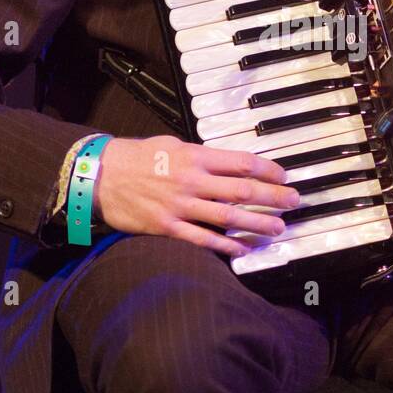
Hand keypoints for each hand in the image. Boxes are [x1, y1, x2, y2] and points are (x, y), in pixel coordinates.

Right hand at [92, 134, 300, 257]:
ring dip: (258, 223)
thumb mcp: (171, 143)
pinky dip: (226, 245)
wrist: (99, 176)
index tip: (284, 176)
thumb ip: (200, 155)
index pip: (241, 162)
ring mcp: (180, 205)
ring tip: (278, 227)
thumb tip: (228, 164)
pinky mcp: (167, 227)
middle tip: (294, 202)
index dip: (268, 170)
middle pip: (242, 190)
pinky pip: (203, 239)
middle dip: (273, 197)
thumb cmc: (136, 157)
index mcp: (194, 156)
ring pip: (228, 216)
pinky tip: (244, 249)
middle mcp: (191, 180)